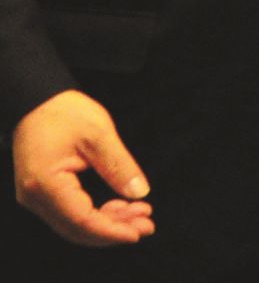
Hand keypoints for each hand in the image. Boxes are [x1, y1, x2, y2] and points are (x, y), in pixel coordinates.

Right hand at [11, 91, 152, 246]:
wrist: (38, 102)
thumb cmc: (63, 113)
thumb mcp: (98, 134)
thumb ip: (119, 165)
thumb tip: (139, 192)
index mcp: (45, 183)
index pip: (80, 220)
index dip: (111, 230)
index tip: (137, 232)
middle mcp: (35, 197)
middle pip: (76, 228)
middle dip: (113, 230)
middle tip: (147, 224)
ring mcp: (36, 197)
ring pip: (74, 224)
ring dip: (107, 223)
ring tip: (140, 215)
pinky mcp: (43, 193)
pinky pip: (70, 212)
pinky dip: (96, 214)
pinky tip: (120, 207)